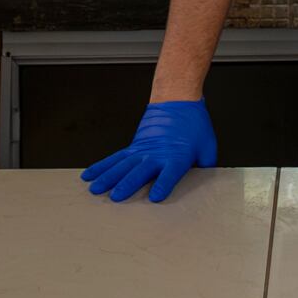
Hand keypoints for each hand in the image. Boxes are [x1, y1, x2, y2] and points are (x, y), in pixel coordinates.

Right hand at [81, 100, 217, 203]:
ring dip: (108, 177)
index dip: (162, 184)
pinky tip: (89, 174)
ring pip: (122, 165)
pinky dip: (101, 166)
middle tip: (116, 197)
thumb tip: (205, 183)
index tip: (155, 196)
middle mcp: (156, 154)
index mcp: (177, 157)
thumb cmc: (194, 124)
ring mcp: (142, 150)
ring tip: (95, 189)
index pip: (170, 173)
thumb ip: (205, 167)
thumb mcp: (208, 147)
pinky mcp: (134, 147)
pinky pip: (115, 158)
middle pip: (140, 171)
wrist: (178, 100)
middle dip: (127, 184)